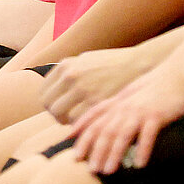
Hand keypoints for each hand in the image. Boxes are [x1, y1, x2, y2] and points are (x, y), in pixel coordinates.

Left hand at [38, 46, 152, 124]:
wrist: (139, 64)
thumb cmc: (112, 63)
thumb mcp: (85, 59)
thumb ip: (67, 71)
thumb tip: (52, 86)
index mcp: (66, 66)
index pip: (44, 93)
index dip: (49, 104)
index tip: (57, 108)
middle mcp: (72, 76)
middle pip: (50, 107)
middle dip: (56, 115)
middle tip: (65, 117)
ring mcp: (84, 90)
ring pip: (62, 116)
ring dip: (68, 121)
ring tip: (78, 119)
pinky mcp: (97, 103)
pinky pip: (79, 121)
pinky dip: (82, 124)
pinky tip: (90, 120)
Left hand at [66, 66, 183, 174]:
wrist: (182, 73)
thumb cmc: (159, 86)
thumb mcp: (134, 93)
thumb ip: (120, 106)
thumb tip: (110, 122)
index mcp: (118, 101)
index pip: (94, 116)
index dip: (81, 131)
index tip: (72, 146)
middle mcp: (125, 106)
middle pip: (104, 130)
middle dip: (95, 150)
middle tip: (90, 170)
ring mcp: (140, 110)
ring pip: (121, 134)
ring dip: (113, 154)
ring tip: (108, 171)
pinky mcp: (157, 114)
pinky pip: (148, 134)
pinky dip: (143, 149)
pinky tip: (140, 164)